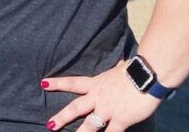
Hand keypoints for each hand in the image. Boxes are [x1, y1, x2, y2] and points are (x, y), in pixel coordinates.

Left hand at [43, 62, 159, 131]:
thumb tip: (120, 63)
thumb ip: (116, 69)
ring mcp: (108, 109)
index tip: (43, 84)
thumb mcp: (119, 68)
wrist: (146, 76)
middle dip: (62, 117)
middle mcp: (98, 97)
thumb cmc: (134, 70)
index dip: (57, 83)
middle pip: (76, 108)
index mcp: (96, 83)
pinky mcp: (121, 119)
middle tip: (49, 124)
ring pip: (90, 125)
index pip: (72, 82)